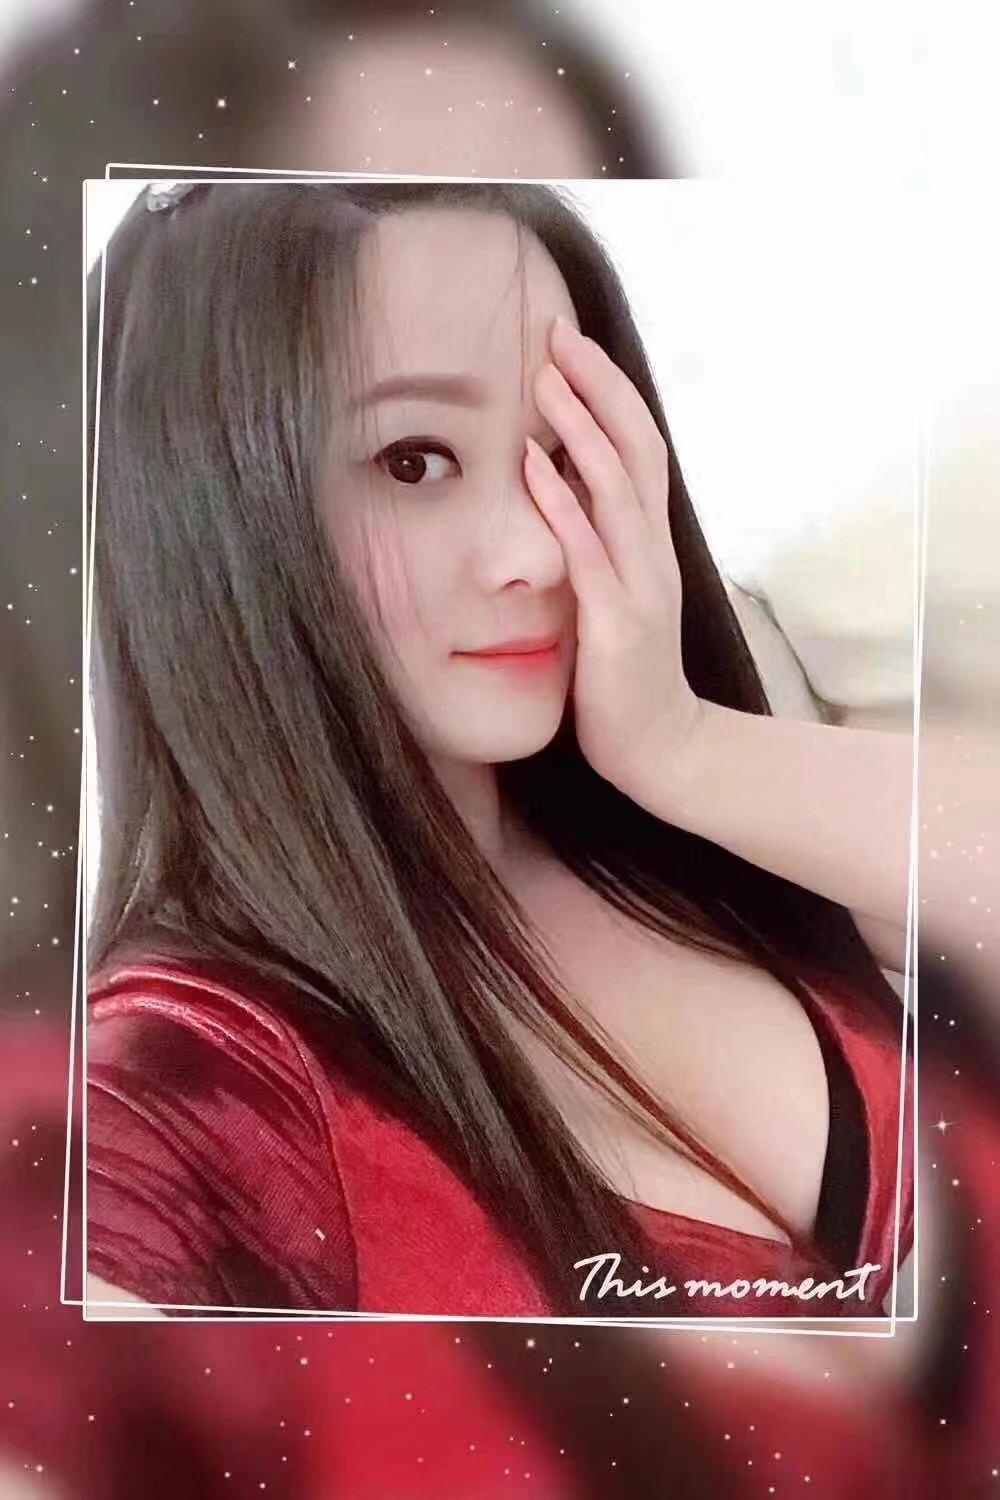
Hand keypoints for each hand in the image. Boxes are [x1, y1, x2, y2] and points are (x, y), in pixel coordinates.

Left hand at [524, 314, 702, 794]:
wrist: (664, 749)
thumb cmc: (627, 675)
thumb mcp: (615, 596)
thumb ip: (598, 547)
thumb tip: (558, 494)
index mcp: (650, 543)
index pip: (639, 449)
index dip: (609, 394)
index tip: (572, 347)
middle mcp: (653, 552)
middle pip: (636, 450)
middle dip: (598, 389)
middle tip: (557, 334)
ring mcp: (641, 585)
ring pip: (618, 491)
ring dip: (580, 432)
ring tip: (545, 382)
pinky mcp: (619, 625)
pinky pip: (588, 556)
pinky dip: (561, 507)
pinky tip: (532, 470)